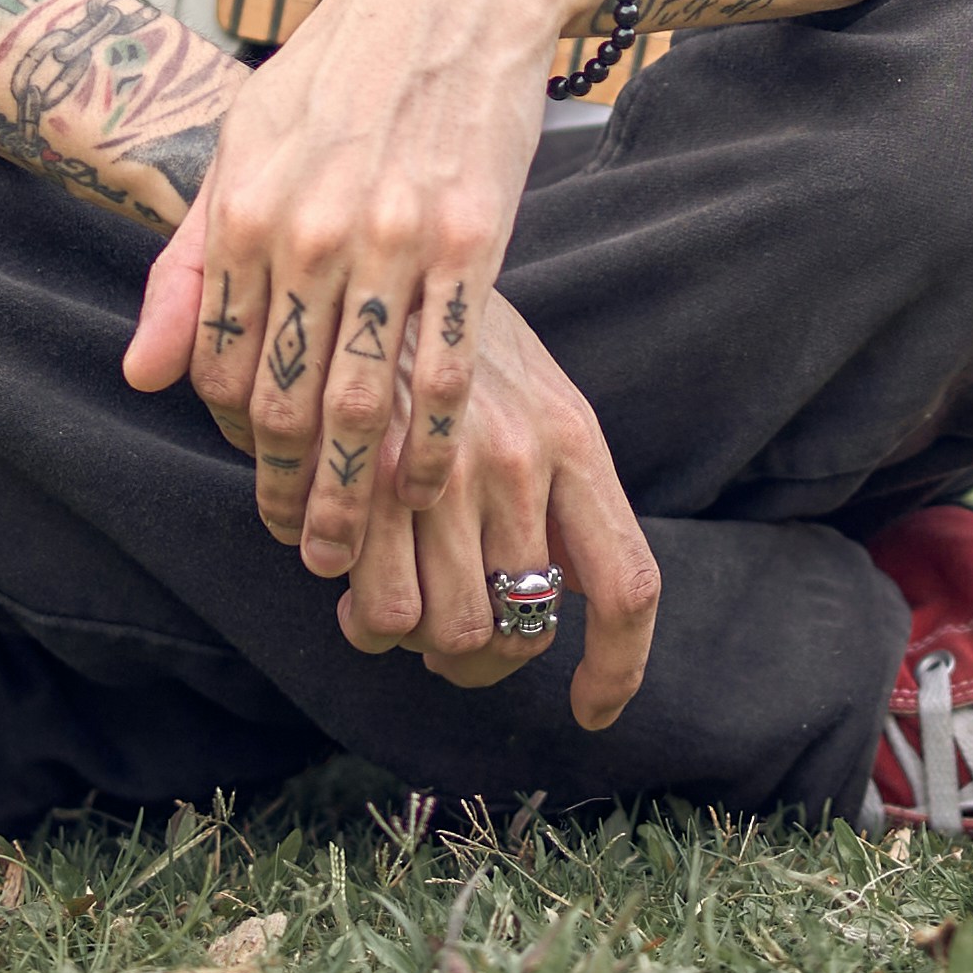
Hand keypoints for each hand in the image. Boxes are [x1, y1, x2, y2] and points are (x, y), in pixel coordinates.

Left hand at [118, 0, 602, 581]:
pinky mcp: (471, 239)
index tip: (253, 484)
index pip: (220, 367)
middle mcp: (309, 229)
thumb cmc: (340, 68)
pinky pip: (447, 367)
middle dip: (287, 494)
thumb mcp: (241, 145)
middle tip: (299, 548)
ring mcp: (392, 237)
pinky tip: (426, 484)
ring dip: (351, 492)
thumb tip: (142, 373)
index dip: (232, 444)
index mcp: (243, 209)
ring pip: (362, 401)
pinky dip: (432, 441)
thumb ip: (189, 263)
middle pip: (285, 402)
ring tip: (350, 546)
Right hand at [328, 287, 661, 723]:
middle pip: (524, 632)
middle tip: (442, 633)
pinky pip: (381, 612)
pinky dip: (366, 619)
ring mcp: (444, 472)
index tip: (592, 712)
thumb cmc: (449, 336)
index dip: (618, 668)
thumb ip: (555, 486)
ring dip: (417, 640)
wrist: (364, 260)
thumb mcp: (529, 391)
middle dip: (480, 658)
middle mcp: (521, 459)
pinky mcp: (369, 482)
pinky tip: (346, 582)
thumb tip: (561, 590)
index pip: (626, 586)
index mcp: (573, 438)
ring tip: (388, 603)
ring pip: (450, 634)